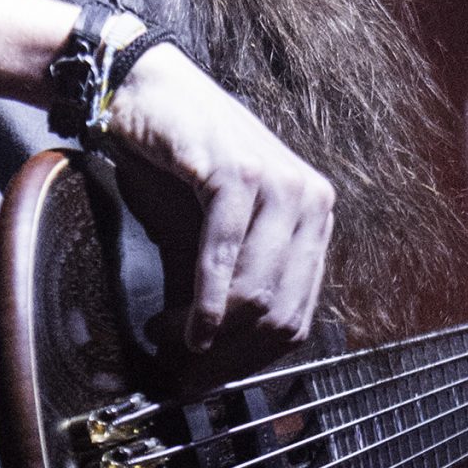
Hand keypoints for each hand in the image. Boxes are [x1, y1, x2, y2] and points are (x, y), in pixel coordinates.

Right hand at [104, 42, 335, 353]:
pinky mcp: (237, 174)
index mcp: (316, 215)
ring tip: (169, 336)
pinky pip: (223, 256)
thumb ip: (239, 280)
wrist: (151, 91)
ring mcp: (279, 183)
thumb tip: (218, 363)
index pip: (300, 315)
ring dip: (212, 330)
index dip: (253, 358)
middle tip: (185, 367)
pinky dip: (202, 300)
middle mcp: (311, 199)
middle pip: (282, 313)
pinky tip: (181, 323)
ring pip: (258, 292)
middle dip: (232, 354)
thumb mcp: (225, 226)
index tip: (209, 375)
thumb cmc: (183, 160)